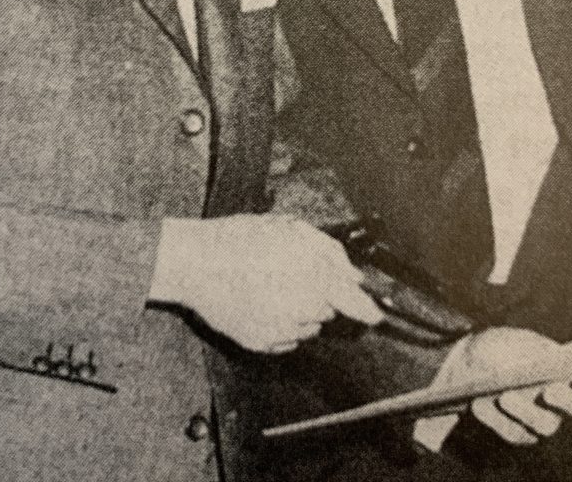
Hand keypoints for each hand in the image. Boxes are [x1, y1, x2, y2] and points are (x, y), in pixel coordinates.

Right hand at [149, 214, 382, 352]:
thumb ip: (330, 251)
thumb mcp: (290, 228)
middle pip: (326, 311)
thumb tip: (355, 275)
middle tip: (288, 272)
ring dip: (298, 309)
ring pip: (306, 326)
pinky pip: (284, 339)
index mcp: (313, 277)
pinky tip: (257, 300)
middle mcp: (301, 309)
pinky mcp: (261, 344)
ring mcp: (280, 330)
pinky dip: (278, 323)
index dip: (367, 309)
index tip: (375, 315)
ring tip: (267, 284)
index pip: (352, 302)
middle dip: (317, 294)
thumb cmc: (241, 239)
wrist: (196, 263)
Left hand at [452, 327, 571, 444]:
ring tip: (506, 396)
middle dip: (566, 400)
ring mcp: (544, 419)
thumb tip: (544, 361)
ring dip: (527, 411)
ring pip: (547, 425)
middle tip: (549, 391)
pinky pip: (514, 432)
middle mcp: (565, 401)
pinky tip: (480, 404)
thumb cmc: (502, 347)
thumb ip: (533, 349)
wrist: (469, 362)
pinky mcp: (520, 433)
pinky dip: (497, 418)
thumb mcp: (515, 339)